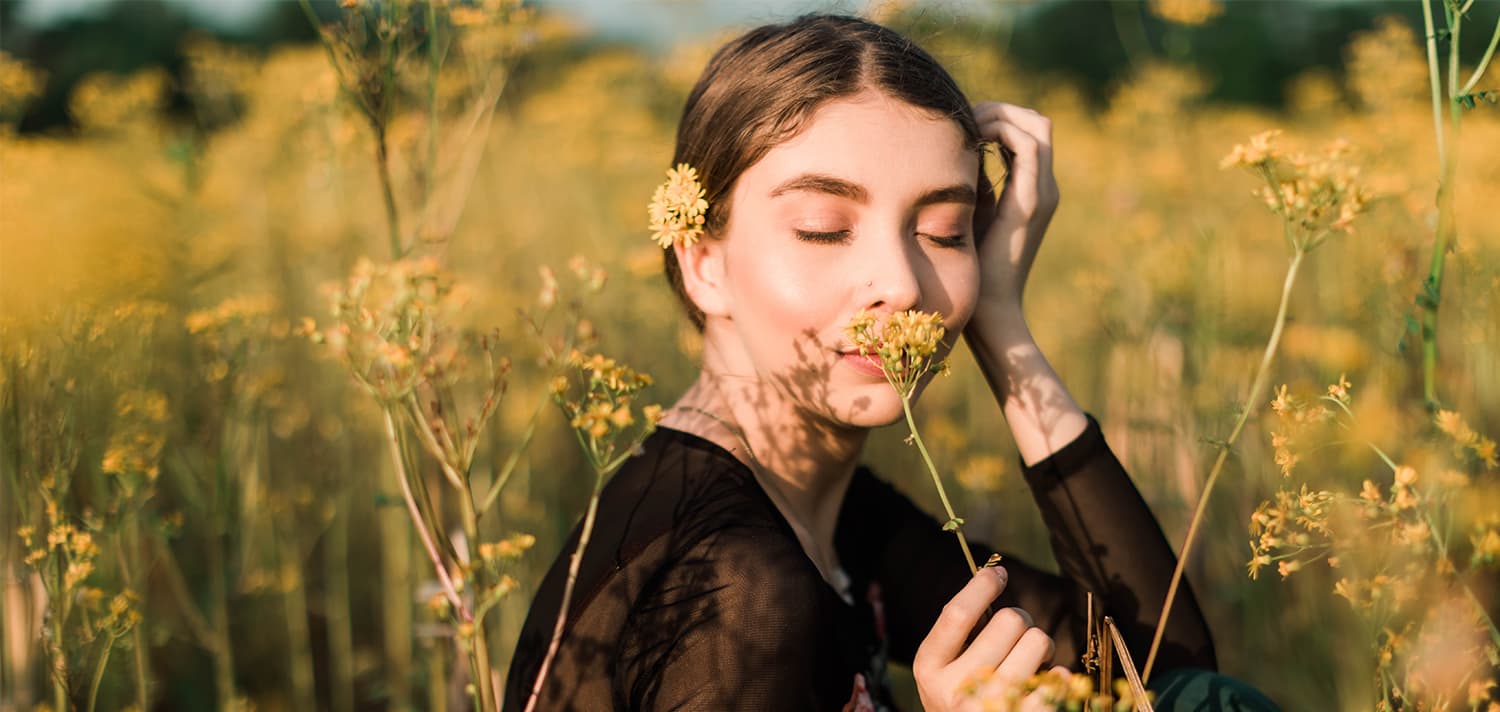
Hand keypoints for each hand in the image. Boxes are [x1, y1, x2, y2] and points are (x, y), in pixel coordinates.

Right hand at [913, 566, 1070, 710]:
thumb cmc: (963, 701)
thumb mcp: (946, 672)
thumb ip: (961, 636)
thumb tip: (994, 576)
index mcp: (929, 668)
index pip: (956, 614)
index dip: (981, 586)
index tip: (998, 572)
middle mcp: (955, 690)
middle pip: (1008, 620)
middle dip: (1020, 620)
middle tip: (1018, 636)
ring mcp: (990, 708)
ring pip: (1038, 641)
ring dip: (1040, 645)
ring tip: (1029, 663)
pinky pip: (1057, 676)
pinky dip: (1057, 675)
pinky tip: (1042, 687)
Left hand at [971, 102, 1058, 310]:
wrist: (989, 306)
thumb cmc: (973, 265)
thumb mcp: (971, 211)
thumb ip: (973, 180)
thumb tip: (957, 150)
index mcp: (1032, 189)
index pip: (1027, 132)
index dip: (997, 117)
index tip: (963, 124)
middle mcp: (1044, 187)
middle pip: (1037, 122)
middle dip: (1000, 110)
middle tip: (965, 119)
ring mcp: (1042, 193)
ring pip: (1037, 127)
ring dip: (1000, 116)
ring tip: (968, 127)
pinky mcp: (1031, 201)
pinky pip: (1027, 148)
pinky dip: (1001, 133)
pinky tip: (972, 142)